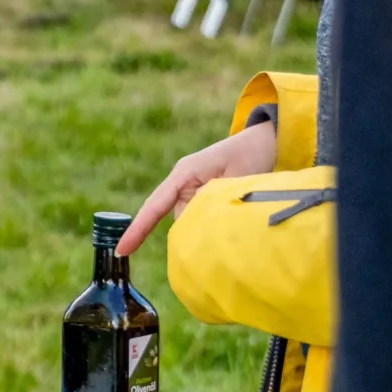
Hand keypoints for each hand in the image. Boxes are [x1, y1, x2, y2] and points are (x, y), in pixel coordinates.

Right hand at [116, 120, 280, 256]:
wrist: (269, 141)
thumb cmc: (252, 154)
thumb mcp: (235, 179)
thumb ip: (214, 202)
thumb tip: (198, 228)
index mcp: (184, 173)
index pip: (155, 205)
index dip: (138, 229)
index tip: (122, 250)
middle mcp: (184, 182)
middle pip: (177, 219)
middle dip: (192, 234)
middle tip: (222, 237)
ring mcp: (193, 189)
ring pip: (191, 221)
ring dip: (207, 229)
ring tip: (236, 221)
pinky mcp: (205, 196)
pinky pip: (201, 217)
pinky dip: (212, 226)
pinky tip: (232, 228)